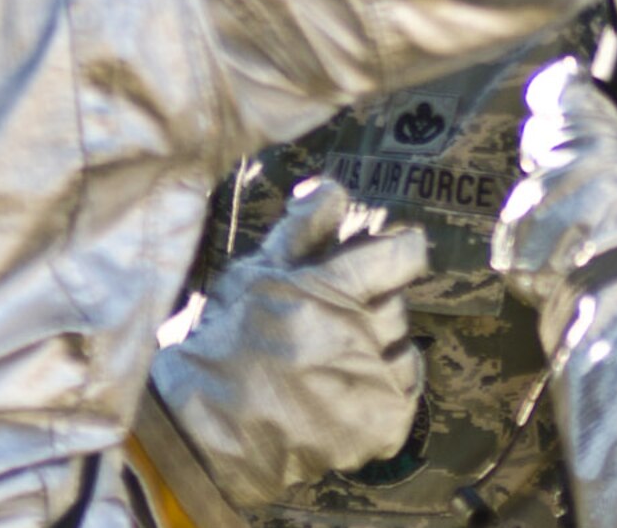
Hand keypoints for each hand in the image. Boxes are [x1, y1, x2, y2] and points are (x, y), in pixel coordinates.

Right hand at [151, 178, 428, 505]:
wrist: (209, 430)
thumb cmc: (227, 343)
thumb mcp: (256, 274)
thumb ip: (303, 229)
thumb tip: (334, 187)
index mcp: (330, 288)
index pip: (403, 254)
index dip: (401, 249)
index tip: (395, 251)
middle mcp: (360, 333)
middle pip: (397, 303)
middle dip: (371, 307)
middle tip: (332, 324)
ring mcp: (375, 382)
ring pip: (405, 348)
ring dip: (380, 350)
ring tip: (335, 362)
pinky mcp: (384, 423)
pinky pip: (407, 392)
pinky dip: (386, 388)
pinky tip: (349, 390)